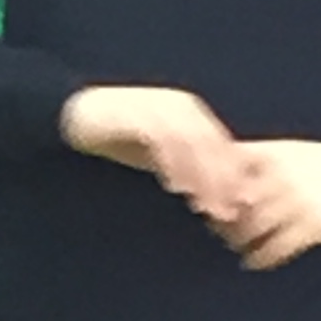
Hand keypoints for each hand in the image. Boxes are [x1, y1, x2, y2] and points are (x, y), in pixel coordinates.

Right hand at [61, 86, 247, 215]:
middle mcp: (180, 107)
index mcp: (192, 115)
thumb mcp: (160, 156)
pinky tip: (175, 188)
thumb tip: (216, 200)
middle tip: (228, 214)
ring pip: (190, 144)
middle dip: (222, 182)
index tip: (243, 207)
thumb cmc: (120, 139)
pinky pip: (160, 140)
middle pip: (211, 146)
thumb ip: (186, 169)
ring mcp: (158, 106)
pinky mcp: (134, 112)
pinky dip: (172, 163)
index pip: (222, 145)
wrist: (78, 118)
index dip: (234, 176)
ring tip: (206, 207)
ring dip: (200, 177)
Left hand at [216, 141, 320, 270]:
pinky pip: (277, 247)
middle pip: (236, 202)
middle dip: (223, 218)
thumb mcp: (293, 151)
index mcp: (275, 154)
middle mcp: (283, 177)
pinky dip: (262, 258)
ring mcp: (298, 201)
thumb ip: (260, 158)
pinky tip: (255, 261)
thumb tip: (221, 170)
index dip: (213, 184)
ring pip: (253, 227)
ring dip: (240, 241)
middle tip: (218, 228)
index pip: (230, 168)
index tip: (205, 196)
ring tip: (237, 246)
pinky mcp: (312, 225)